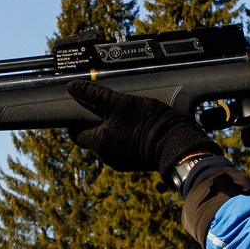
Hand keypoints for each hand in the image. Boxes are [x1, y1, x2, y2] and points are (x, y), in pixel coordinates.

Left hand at [66, 80, 217, 174]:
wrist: (176, 142)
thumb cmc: (147, 123)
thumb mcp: (118, 102)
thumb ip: (94, 95)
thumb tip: (73, 88)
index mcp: (100, 143)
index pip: (77, 134)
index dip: (77, 121)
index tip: (81, 109)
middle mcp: (109, 156)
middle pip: (95, 137)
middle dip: (99, 122)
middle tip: (107, 106)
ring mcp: (124, 161)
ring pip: (112, 141)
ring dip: (115, 128)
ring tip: (126, 113)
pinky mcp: (138, 160)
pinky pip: (126, 146)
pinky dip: (128, 135)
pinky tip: (138, 124)